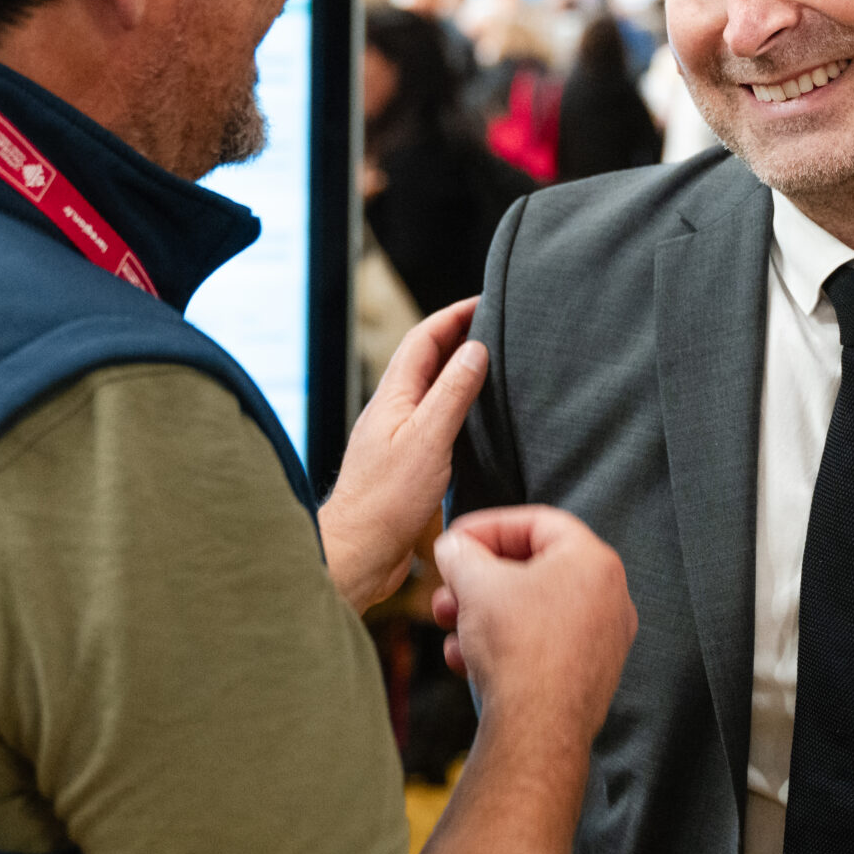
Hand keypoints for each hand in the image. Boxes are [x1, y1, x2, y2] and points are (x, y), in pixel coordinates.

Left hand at [319, 299, 487, 612]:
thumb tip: (475, 349)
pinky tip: (473, 421)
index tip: (485, 300)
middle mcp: (391, 411)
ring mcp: (396, 436)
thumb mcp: (428, 440)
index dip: (454, 315)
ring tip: (491, 364)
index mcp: (394, 397)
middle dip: (458, 336)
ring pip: (429, 390)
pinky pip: (433, 420)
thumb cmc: (386, 501)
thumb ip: (452, 393)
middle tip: (495, 325)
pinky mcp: (404, 463)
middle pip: (425, 359)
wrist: (358, 553)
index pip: (424, 338)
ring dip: (457, 370)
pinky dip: (456, 407)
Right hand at [431, 506, 635, 738]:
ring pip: (531, 611)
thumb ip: (460, 553)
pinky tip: (468, 660)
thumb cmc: (519, 649)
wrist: (537, 728)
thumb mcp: (475, 583)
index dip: (487, 526)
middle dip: (478, 581)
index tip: (455, 541)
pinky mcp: (589, 674)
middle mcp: (609, 596)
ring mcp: (603, 638)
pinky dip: (503, 645)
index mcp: (593, 560)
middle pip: (532, 569)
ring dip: (483, 615)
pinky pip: (540, 645)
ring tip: (451, 628)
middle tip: (447, 591)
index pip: (536, 522)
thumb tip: (453, 547)